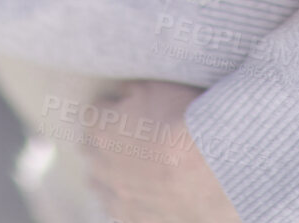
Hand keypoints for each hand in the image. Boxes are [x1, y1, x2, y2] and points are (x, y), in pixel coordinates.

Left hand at [79, 80, 240, 222]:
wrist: (209, 166)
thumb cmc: (182, 120)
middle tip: (122, 134)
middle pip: (89, 150)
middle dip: (101, 140)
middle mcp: (101, 164)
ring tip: (127, 167)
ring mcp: (118, 196)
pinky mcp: (135, 219)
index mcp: (101, 128)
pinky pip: (120, 210)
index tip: (120, 105)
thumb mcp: (155, 88)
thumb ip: (132, 91)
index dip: (109, 106)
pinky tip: (141, 192)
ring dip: (107, 174)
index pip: (93, 113)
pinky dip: (127, 199)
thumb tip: (123, 92)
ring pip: (99, 186)